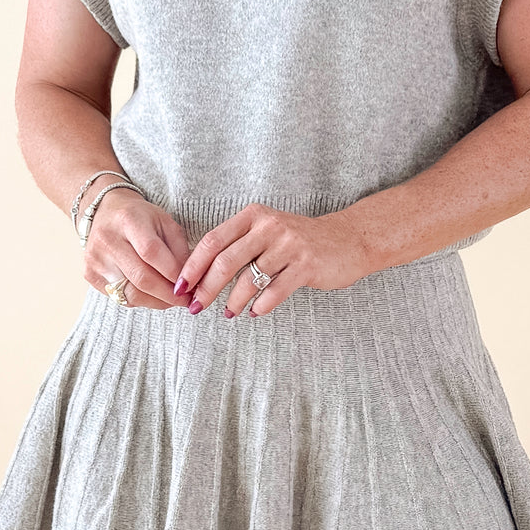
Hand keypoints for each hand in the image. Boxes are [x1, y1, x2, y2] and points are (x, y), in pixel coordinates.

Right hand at [82, 190, 192, 310]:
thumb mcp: (165, 222)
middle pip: (141, 277)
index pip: (151, 252)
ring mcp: (95, 259)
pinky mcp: (89, 275)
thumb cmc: (141, 218)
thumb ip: (179, 249)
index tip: (190, 285)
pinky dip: (140, 301)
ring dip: (156, 302)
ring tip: (172, 300)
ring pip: (130, 294)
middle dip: (168, 294)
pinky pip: (119, 298)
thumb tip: (189, 281)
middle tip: (185, 300)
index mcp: (128, 220)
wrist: (105, 212)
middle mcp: (107, 240)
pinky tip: (152, 295)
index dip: (173, 273)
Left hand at [173, 203, 370, 317]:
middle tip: (196, 307)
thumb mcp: (267, 231)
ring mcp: (289, 245)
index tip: (181, 286)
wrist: (348, 239)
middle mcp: (269, 226)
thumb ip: (238, 245)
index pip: (213, 240)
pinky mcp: (306, 265)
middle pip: (226, 261)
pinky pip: (274, 292)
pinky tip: (254, 312)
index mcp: (254, 216)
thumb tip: (199, 273)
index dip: (193, 266)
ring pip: (248, 280)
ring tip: (229, 313)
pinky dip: (260, 306)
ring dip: (233, 301)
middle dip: (206, 288)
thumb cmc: (300, 240)